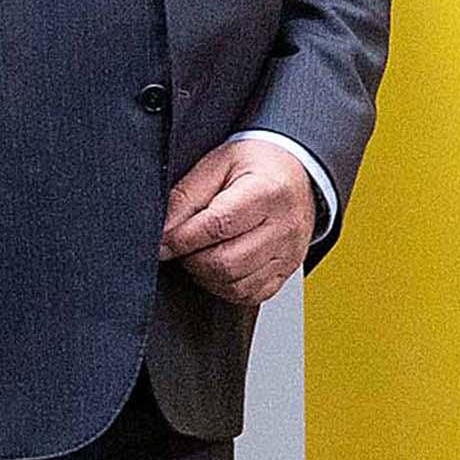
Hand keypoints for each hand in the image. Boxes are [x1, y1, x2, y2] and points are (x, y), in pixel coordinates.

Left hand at [159, 136, 317, 304]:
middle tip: (183, 244)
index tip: (162, 242)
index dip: (181, 239)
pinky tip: (220, 265)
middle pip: (225, 263)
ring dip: (206, 275)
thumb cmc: (257, 165)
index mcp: (268, 192)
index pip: (217, 226)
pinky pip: (248, 295)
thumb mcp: (217, 164)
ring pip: (234, 285)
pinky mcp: (286, 272)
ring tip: (202, 251)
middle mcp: (284, 227)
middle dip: (192, 259)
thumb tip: (163, 234)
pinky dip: (225, 286)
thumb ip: (186, 197)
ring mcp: (289, 253)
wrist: (297, 173)